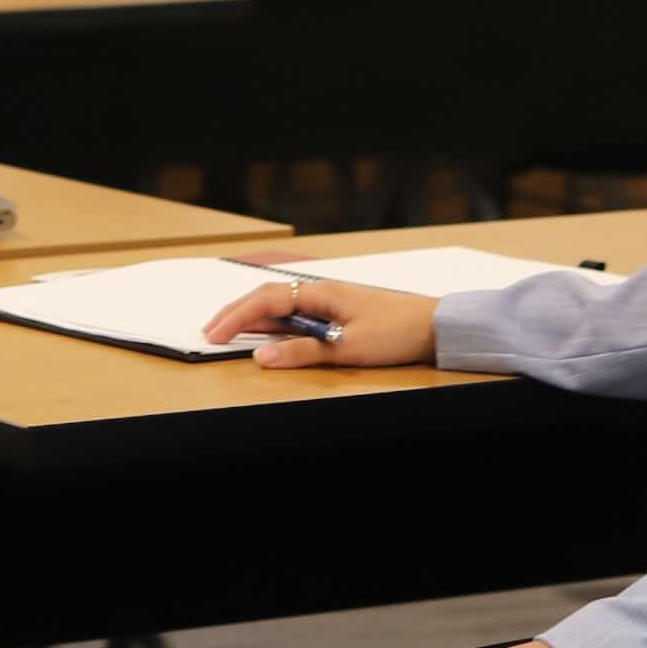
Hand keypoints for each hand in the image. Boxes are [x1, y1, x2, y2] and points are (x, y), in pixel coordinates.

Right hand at [199, 274, 439, 370]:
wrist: (436, 325)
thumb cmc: (396, 331)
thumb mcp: (346, 347)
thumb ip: (302, 351)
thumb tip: (260, 357)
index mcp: (320, 292)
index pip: (266, 300)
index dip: (236, 317)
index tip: (213, 335)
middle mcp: (322, 290)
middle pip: (268, 297)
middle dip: (236, 312)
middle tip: (210, 330)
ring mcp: (330, 299)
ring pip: (281, 303)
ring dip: (253, 315)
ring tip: (229, 329)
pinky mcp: (340, 310)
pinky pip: (297, 311)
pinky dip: (275, 320)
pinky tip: (269, 330)